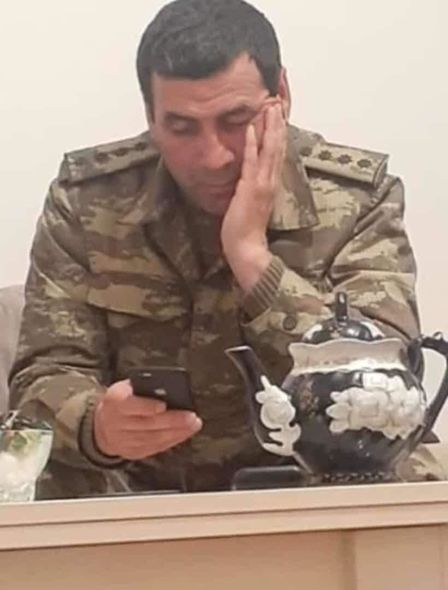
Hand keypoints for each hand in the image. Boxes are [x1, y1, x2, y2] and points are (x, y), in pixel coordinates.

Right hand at [93, 380, 201, 460]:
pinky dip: (172, 441)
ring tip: (193, 424)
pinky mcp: (131, 452)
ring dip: (176, 432)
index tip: (164, 405)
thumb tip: (169, 390)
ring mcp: (123, 440)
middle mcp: (116, 423)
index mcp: (114, 401)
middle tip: (191, 417)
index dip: (147, 406)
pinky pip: (154, 448)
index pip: (130, 405)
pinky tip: (183, 434)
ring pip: (153, 438)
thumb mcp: (127, 387)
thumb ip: (145, 387)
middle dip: (172, 420)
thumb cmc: (122, 400)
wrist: (103, 424)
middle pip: (147, 424)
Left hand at [221, 101, 286, 292]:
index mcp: (270, 183)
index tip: (280, 113)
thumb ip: (253, 186)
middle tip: (278, 100)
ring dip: (270, 127)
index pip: (277, 152)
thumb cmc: (246, 229)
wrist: (247, 247)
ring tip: (271, 106)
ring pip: (269, 150)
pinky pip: (252, 163)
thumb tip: (250, 174)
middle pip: (277, 146)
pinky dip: (253, 145)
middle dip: (278, 123)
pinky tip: (252, 128)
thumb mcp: (251, 202)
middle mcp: (270, 181)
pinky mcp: (250, 189)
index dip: (279, 132)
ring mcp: (262, 184)